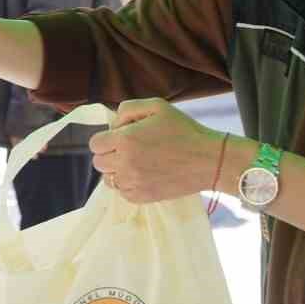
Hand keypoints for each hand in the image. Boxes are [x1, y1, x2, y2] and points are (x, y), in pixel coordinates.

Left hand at [88, 98, 220, 202]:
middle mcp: (125, 163)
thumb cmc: (184, 130)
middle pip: (99, 162)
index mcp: (126, 139)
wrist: (209, 160)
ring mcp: (133, 182)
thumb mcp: (157, 106)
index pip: (95, 144)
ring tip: (138, 163)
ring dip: (118, 171)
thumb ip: (128, 109)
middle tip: (131, 150)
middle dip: (110, 154)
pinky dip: (129, 185)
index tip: (120, 138)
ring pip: (109, 179)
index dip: (106, 139)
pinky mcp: (142, 197)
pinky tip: (144, 175)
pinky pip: (122, 193)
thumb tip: (113, 125)